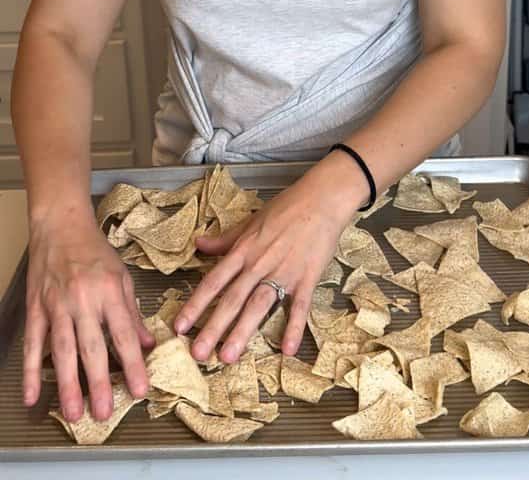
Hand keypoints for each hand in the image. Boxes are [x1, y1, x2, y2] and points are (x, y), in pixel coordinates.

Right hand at [23, 206, 154, 421]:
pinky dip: (29, 371)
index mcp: (110, 293)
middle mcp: (83, 301)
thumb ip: (133, 314)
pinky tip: (31, 395)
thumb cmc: (95, 252)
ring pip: (61, 351)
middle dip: (98, 383)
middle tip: (103, 413)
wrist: (60, 227)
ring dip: (66, 384)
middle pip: (91, 348)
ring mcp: (55, 306)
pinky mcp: (35, 309)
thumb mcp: (123, 278)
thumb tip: (149, 344)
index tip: (140, 389)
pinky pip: (32, 345)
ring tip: (73, 412)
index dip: (133, 364)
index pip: (124, 335)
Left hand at [172, 158, 363, 363]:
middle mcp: (259, 264)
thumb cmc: (287, 208)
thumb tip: (199, 244)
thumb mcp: (251, 221)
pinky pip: (299, 306)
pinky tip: (288, 350)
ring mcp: (284, 272)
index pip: (214, 282)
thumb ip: (225, 239)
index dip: (195, 305)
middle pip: (232, 300)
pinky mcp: (307, 277)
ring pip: (258, 306)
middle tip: (198, 354)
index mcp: (243, 251)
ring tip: (229, 356)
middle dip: (214, 328)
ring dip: (243, 332)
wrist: (322, 199)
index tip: (180, 327)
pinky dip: (294, 328)